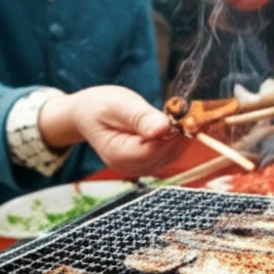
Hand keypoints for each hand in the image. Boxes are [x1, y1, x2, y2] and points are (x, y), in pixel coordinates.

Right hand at [39, 86, 182, 175]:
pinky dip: (177, 137)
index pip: (157, 148)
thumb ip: (140, 118)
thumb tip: (163, 129)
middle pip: (168, 153)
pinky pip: (171, 152)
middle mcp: (132, 167)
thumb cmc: (99, 106)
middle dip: (180, 132)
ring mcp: (141, 168)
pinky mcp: (149, 162)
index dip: (174, 132)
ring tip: (180, 113)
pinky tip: (176, 122)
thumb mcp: (117, 106)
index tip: (184, 112)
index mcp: (120, 155)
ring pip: (174, 154)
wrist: (87, 115)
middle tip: (186, 109)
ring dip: (181, 134)